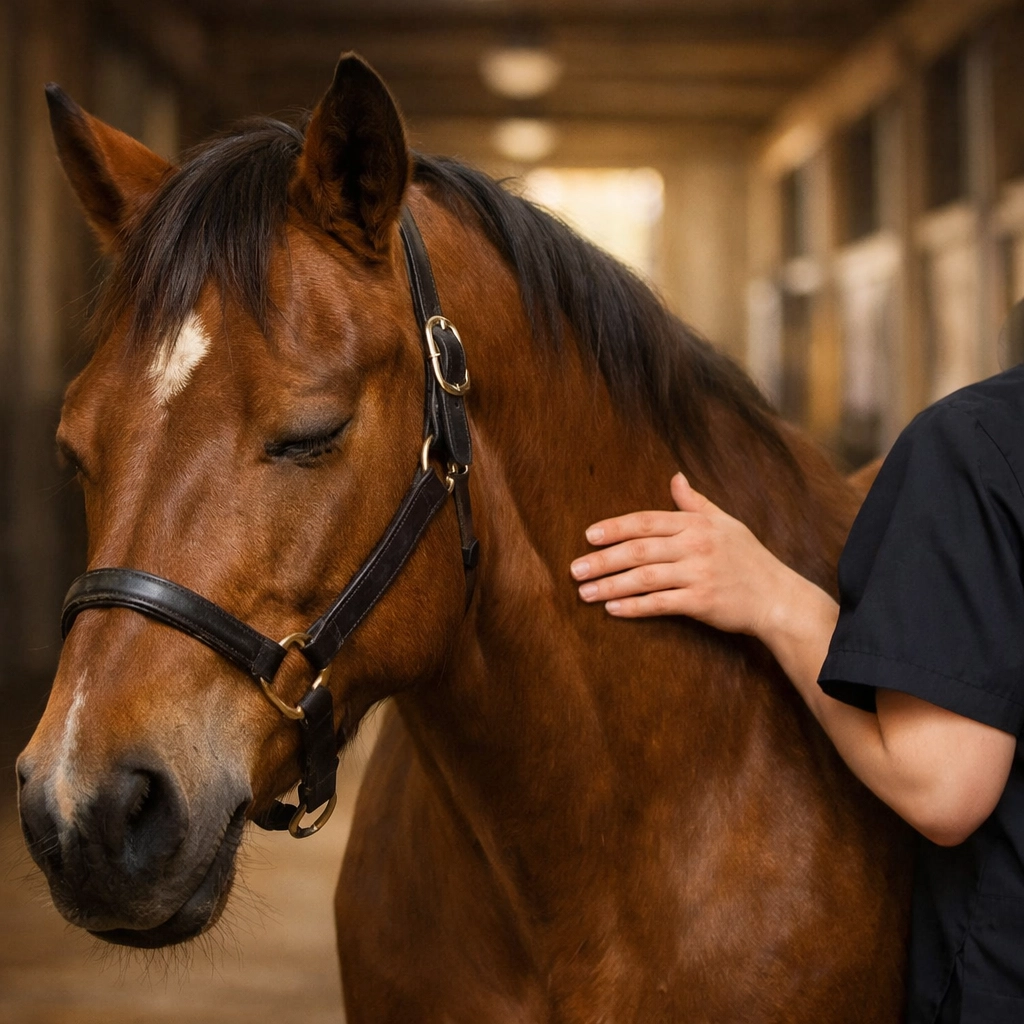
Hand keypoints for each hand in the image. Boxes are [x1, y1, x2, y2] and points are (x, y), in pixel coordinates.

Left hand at [570, 473, 792, 636]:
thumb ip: (695, 503)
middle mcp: (694, 546)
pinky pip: (660, 604)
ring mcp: (698, 575)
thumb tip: (675, 478)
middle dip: (602, 559)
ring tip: (585, 592)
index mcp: (696, 525)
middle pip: (638, 550)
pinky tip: (613, 610)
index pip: (646, 522)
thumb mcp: (725, 523)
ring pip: (644, 578)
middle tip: (574, 569)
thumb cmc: (749, 559)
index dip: (615, 528)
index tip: (588, 536)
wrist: (778, 597)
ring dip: (610, 586)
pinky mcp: (701, 602)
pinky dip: (634, 607)